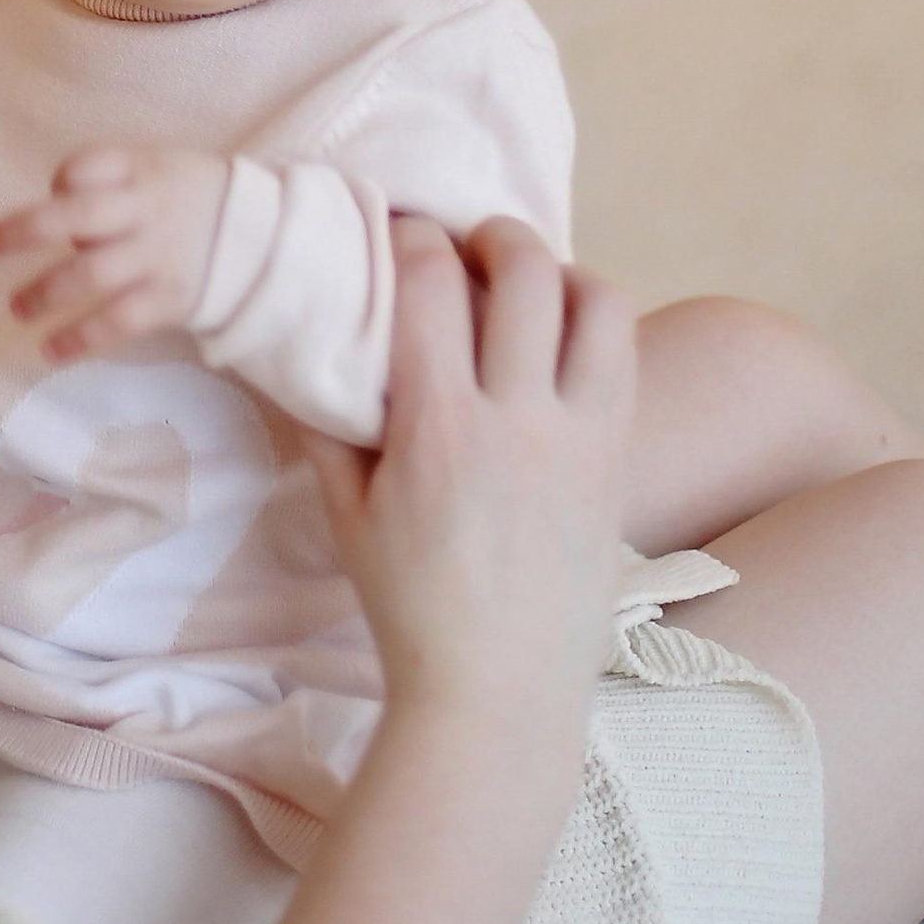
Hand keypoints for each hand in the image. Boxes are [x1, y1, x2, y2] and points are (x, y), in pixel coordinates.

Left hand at [0, 146, 231, 362]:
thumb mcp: (161, 167)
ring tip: (16, 308)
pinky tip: (50, 350)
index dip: (61, 180)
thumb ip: (112, 178)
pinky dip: (81, 339)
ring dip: (45, 293)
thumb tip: (51, 204)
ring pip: (91, 275)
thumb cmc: (193, 200)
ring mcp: (157, 257)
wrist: (266, 239)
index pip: (88, 165)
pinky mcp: (169, 300)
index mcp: (143, 171)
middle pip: (77, 216)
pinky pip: (118, 322)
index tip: (53, 193)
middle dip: (24, 230)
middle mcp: (146, 211)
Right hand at [304, 217, 632, 718]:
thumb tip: (300, 352)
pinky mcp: (618, 459)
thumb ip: (325, 426)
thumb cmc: (410, 606)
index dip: (410, 236)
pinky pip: (623, 356)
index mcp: (438, 427)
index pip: (428, 281)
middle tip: (467, 246)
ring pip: (596, 300)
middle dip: (490, 234)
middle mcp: (518, 418)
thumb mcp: (346, 516)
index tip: (397, 233)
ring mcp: (580, 437)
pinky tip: (563, 341)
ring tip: (530, 285)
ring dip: (561, 270)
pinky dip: (594, 325)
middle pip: (522, 267)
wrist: (499, 690)